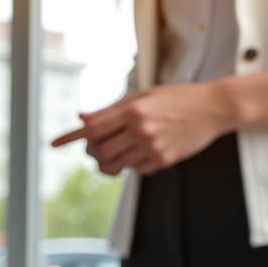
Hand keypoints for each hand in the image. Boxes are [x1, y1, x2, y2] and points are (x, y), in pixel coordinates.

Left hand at [51, 80, 236, 175]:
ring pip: (115, 165)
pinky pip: (135, 170)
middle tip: (96, 147)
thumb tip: (83, 118)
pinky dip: (132, 164)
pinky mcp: (162, 160)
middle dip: (92, 151)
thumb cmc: (176, 98)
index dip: (71, 137)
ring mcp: (152, 146)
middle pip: (99, 150)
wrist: (213, 108)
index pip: (93, 127)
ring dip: (109, 162)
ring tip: (116, 151)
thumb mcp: (142, 96)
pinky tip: (143, 151)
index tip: (54, 144)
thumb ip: (111, 109)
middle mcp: (140, 129)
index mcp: (132, 109)